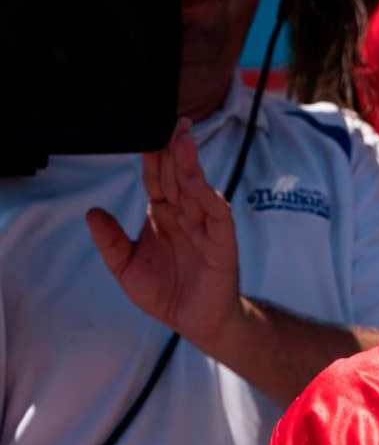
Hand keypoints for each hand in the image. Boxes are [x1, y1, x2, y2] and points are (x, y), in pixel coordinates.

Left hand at [86, 118, 240, 343]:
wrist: (197, 322)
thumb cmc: (167, 293)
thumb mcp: (126, 268)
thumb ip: (110, 241)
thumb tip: (92, 212)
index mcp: (163, 217)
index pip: (157, 179)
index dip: (153, 157)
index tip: (147, 133)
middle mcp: (185, 217)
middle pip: (178, 176)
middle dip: (175, 149)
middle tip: (173, 122)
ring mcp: (204, 227)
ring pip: (197, 188)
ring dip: (191, 164)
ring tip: (183, 140)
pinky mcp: (221, 242)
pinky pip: (216, 214)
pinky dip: (207, 197)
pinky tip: (196, 183)